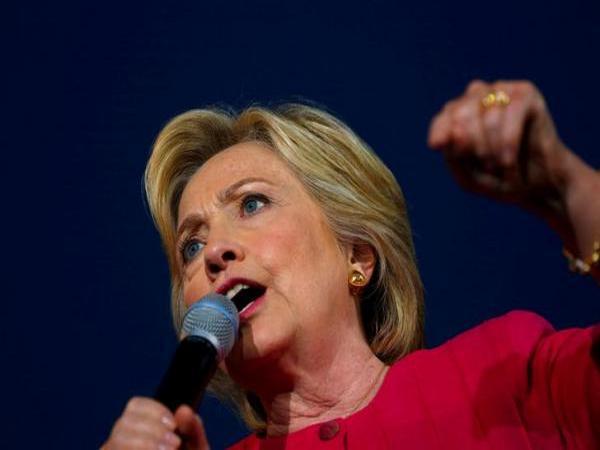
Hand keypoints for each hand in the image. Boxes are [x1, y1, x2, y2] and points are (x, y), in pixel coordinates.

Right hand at [102, 397, 209, 449]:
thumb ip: (193, 430)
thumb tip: (184, 410)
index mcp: (142, 429)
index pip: (135, 406)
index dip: (153, 410)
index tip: (172, 423)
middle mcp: (122, 443)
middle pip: (122, 423)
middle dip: (151, 429)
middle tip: (174, 443)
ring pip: (114, 442)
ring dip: (143, 443)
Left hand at [429, 79, 599, 280]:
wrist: (540, 185)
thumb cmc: (499, 179)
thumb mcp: (468, 177)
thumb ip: (455, 157)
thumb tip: (456, 133)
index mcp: (458, 114)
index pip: (443, 118)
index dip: (440, 133)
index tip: (438, 147)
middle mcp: (477, 96)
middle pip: (461, 115)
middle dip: (472, 147)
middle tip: (486, 166)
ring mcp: (501, 91)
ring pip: (487, 118)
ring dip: (494, 149)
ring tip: (502, 165)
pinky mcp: (526, 93)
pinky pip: (510, 114)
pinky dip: (508, 142)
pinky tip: (508, 160)